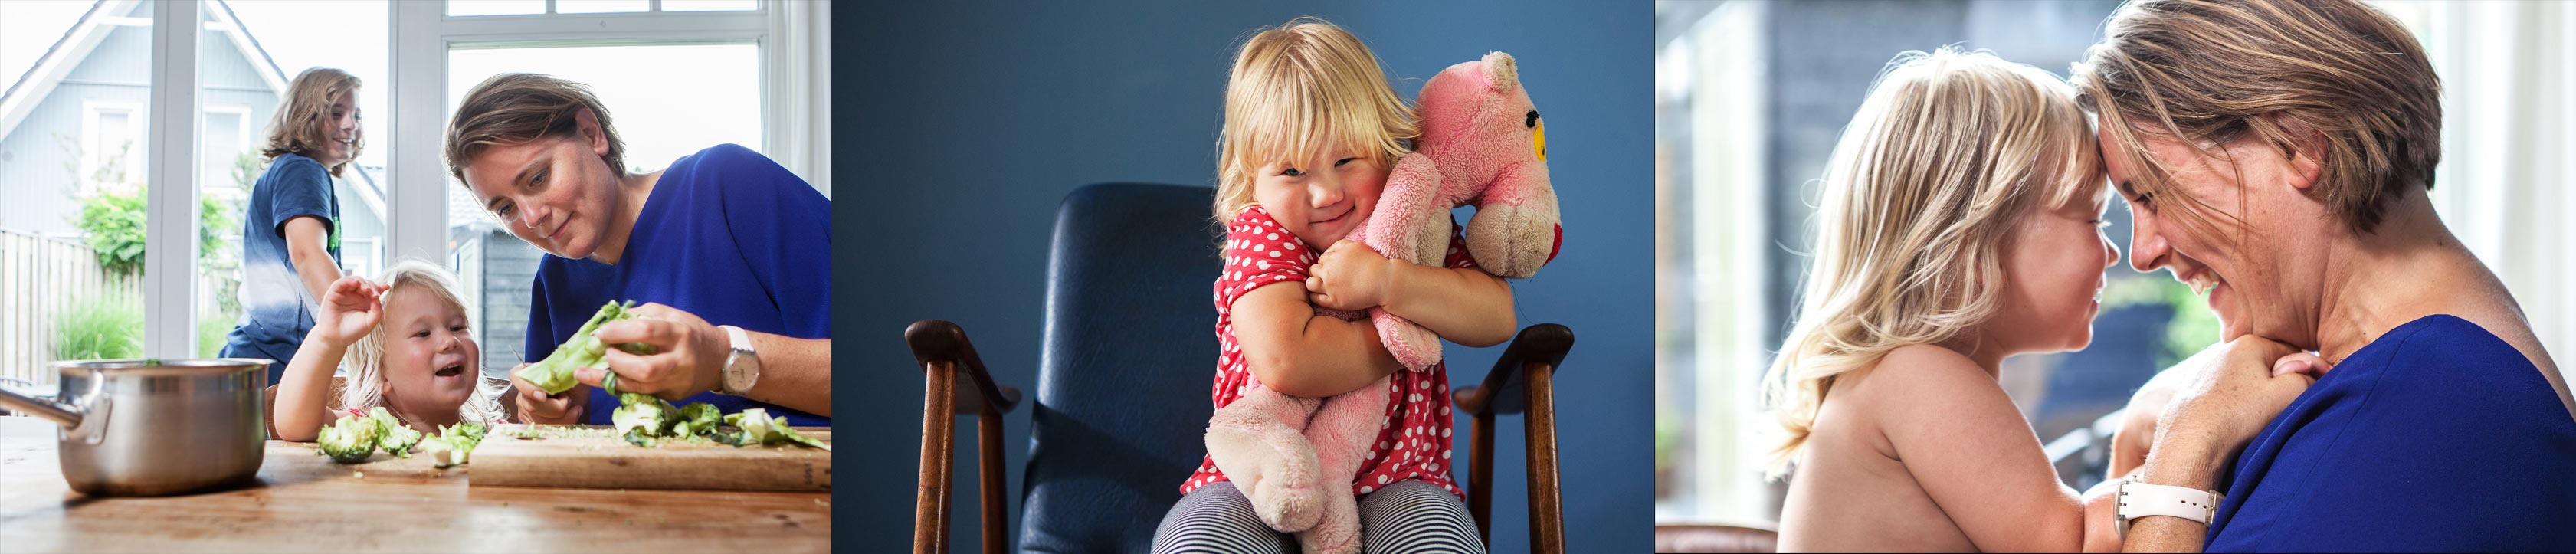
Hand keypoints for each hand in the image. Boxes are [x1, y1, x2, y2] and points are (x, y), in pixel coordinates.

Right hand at [312, 276, 386, 346]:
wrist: (336, 339)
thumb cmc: (353, 331)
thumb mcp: (370, 322)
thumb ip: (377, 310)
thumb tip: (378, 297)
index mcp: (366, 301)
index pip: (375, 290)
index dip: (380, 286)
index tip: (386, 287)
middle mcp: (356, 296)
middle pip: (366, 283)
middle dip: (372, 286)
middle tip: (374, 294)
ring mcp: (345, 293)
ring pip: (355, 280)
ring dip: (362, 282)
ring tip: (366, 289)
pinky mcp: (334, 293)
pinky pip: (341, 282)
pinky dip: (349, 280)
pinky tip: (356, 283)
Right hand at [510, 363, 582, 423]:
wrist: (581, 399)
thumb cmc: (575, 384)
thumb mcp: (573, 374)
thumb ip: (565, 371)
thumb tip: (566, 369)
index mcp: (530, 374)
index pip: (516, 376)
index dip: (527, 387)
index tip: (543, 396)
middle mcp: (524, 392)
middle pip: (531, 406)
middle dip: (556, 407)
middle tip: (568, 400)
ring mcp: (526, 410)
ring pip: (540, 421)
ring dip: (564, 416)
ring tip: (573, 407)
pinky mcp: (533, 423)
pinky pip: (546, 428)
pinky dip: (564, 423)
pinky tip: (570, 414)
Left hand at [586, 303, 728, 400]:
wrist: (722, 359)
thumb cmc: (692, 333)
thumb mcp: (673, 315)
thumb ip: (643, 314)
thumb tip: (610, 321)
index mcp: (680, 333)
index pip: (645, 330)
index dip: (618, 331)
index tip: (600, 333)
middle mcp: (680, 360)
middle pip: (643, 367)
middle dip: (615, 361)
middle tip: (604, 353)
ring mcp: (676, 382)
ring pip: (639, 387)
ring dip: (607, 381)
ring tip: (586, 374)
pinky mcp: (672, 396)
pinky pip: (640, 394)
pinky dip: (619, 388)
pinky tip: (603, 381)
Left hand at [1305, 240, 1397, 310]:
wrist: (1384, 281)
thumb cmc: (1373, 262)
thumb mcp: (1355, 246)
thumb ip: (1338, 246)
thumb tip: (1327, 252)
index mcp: (1334, 256)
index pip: (1321, 259)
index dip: (1327, 264)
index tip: (1336, 269)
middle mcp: (1329, 270)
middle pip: (1313, 270)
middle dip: (1320, 272)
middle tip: (1330, 277)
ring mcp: (1330, 287)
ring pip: (1310, 284)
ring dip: (1314, 283)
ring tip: (1323, 286)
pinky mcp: (1334, 301)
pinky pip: (1315, 298)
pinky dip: (1316, 296)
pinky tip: (1324, 295)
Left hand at [2140, 335, 2324, 489]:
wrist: (2190, 442)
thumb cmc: (2239, 415)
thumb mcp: (2288, 393)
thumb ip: (2308, 378)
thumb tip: (2311, 375)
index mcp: (2248, 343)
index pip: (2293, 353)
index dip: (2306, 375)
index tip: (2306, 395)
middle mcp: (2223, 352)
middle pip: (2269, 368)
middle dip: (2280, 387)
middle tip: (2279, 411)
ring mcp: (2206, 372)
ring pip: (2249, 385)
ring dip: (2259, 401)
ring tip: (2254, 421)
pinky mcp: (2194, 393)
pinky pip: (2228, 398)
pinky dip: (2236, 410)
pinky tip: (2235, 425)